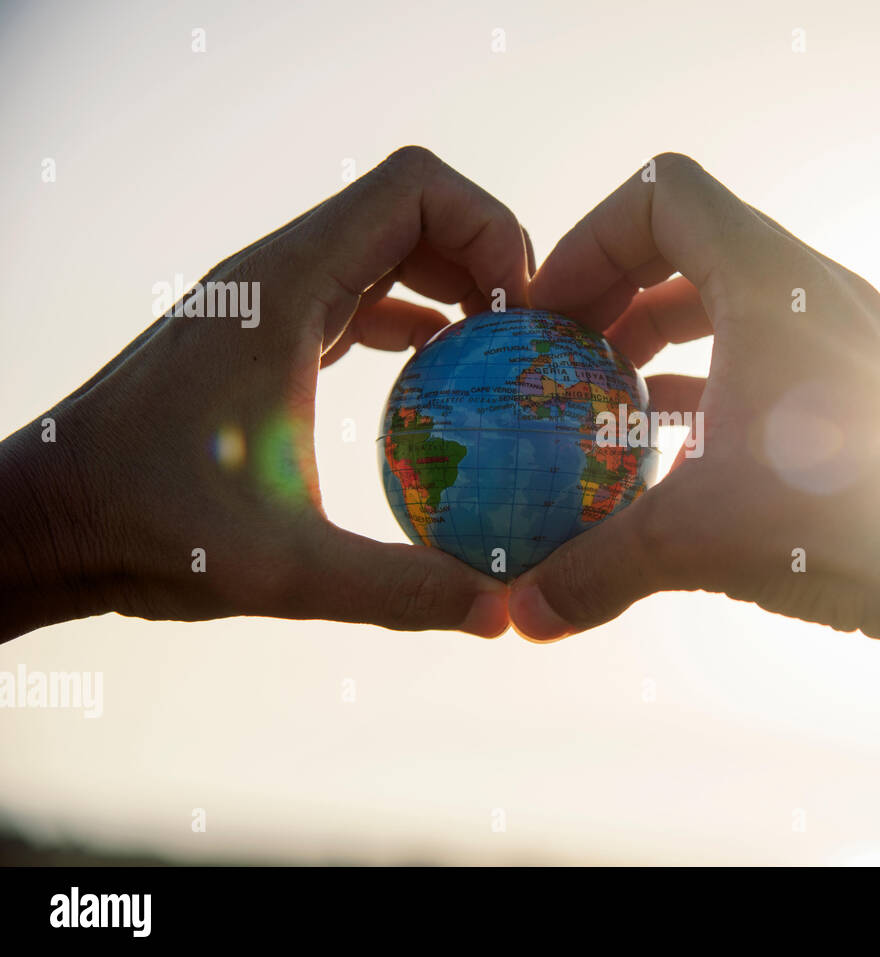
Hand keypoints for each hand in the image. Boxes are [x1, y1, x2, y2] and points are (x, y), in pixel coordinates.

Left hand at [0, 147, 528, 640]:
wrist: (49, 520)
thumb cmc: (147, 530)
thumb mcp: (282, 569)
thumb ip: (399, 588)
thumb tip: (501, 612)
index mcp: (285, 288)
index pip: (414, 190)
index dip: (490, 229)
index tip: (521, 315)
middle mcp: (279, 274)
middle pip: (414, 209)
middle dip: (487, 256)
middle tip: (528, 338)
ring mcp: (270, 299)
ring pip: (388, 247)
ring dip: (453, 284)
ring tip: (501, 356)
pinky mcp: (266, 334)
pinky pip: (361, 294)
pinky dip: (414, 316)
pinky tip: (441, 377)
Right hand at [508, 152, 879, 649]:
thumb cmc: (840, 523)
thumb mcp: (694, 539)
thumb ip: (594, 570)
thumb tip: (522, 612)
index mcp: (772, 283)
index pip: (663, 196)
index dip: (590, 241)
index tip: (551, 313)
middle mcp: (816, 290)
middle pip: (692, 243)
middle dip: (616, 294)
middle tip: (568, 355)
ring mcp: (848, 335)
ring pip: (732, 299)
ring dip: (662, 338)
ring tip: (610, 394)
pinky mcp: (864, 386)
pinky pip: (768, 351)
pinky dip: (710, 377)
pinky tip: (675, 443)